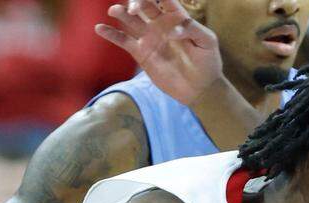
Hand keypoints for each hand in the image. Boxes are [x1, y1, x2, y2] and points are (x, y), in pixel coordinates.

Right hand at [95, 0, 222, 105]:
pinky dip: (111, 34)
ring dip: (121, 13)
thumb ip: (193, 30)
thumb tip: (174, 29)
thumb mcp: (207, 42)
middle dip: (137, 1)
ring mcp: (150, 37)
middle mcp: (160, 23)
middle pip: (145, 5)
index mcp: (177, 17)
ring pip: (131, 20)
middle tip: (133, 7)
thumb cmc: (208, 62)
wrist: (200, 88)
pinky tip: (100, 28)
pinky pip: (123, 40)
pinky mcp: (141, 53)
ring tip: (115, 11)